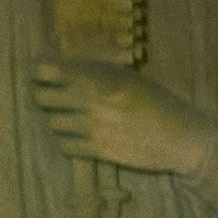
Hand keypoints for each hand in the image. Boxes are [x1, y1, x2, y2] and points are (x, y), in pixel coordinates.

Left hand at [32, 64, 217, 185]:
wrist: (180, 137)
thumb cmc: (155, 101)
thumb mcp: (127, 76)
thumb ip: (96, 72)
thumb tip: (61, 66)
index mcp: (98, 77)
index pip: (49, 71)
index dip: (37, 71)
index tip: (37, 73)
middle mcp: (91, 101)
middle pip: (43, 97)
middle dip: (42, 95)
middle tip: (48, 95)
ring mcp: (93, 128)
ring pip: (53, 123)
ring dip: (55, 119)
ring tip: (65, 118)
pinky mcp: (98, 151)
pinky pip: (66, 146)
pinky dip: (66, 141)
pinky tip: (74, 137)